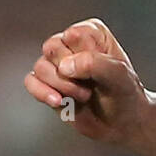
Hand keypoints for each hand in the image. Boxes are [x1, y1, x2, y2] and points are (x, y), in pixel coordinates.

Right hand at [24, 18, 146, 144]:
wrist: (121, 122)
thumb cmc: (125, 93)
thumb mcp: (119, 75)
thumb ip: (95, 63)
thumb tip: (65, 65)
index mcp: (92, 33)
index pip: (74, 35)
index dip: (85, 56)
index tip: (101, 70)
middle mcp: (72, 44)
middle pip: (52, 48)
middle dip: (69, 73)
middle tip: (90, 85)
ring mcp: (58, 64)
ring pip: (40, 66)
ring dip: (61, 86)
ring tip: (82, 95)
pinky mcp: (47, 83)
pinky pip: (30, 81)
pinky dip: (42, 93)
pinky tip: (59, 101)